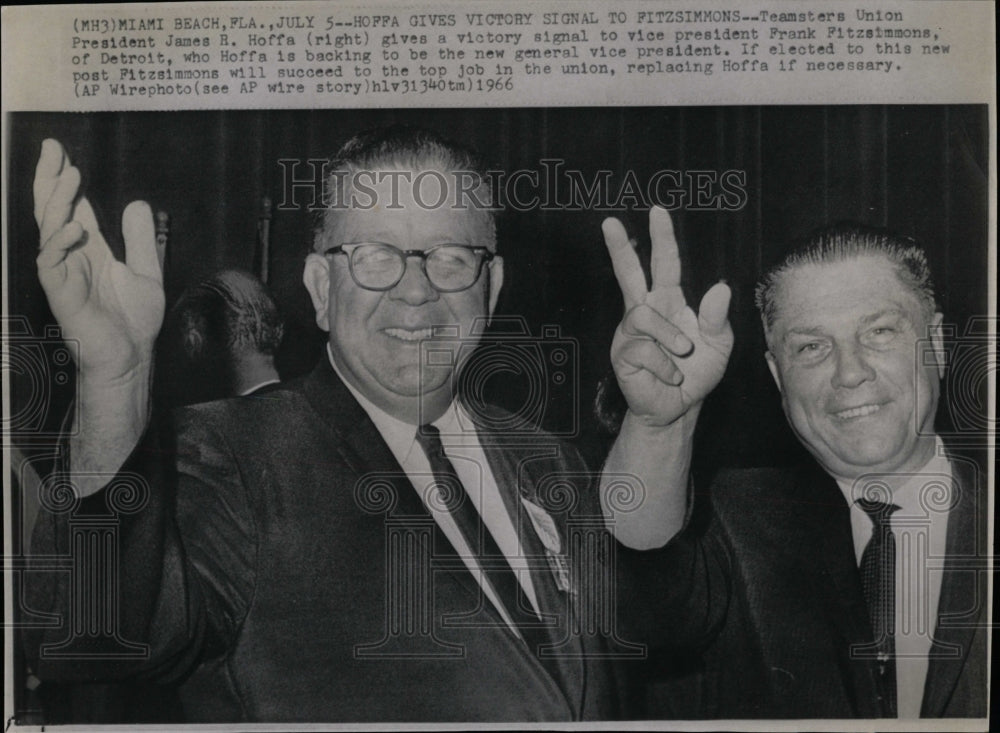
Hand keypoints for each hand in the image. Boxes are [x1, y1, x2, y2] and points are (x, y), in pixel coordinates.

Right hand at [34, 139, 163, 380]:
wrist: (131, 356)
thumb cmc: (134, 320)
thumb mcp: (147, 270)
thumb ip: (141, 239)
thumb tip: (138, 203)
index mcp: (90, 248)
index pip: (73, 206)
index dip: (66, 179)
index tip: (62, 151)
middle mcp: (72, 256)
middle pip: (53, 209)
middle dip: (51, 179)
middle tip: (52, 148)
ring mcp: (63, 272)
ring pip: (49, 229)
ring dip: (58, 201)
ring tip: (70, 176)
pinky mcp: (60, 293)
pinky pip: (51, 262)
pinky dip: (59, 242)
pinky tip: (75, 227)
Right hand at [603, 206, 732, 426]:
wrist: (679, 407)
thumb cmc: (697, 372)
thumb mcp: (718, 344)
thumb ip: (717, 318)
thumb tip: (719, 289)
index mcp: (669, 302)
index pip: (665, 264)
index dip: (662, 238)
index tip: (657, 211)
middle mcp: (645, 311)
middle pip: (628, 273)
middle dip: (619, 247)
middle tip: (610, 222)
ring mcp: (630, 333)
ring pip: (644, 317)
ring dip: (670, 336)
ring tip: (683, 354)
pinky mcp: (622, 355)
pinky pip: (644, 351)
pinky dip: (666, 365)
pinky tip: (672, 375)